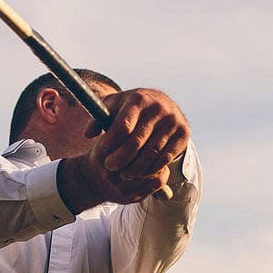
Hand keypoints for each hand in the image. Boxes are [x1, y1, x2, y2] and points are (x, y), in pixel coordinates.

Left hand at [61, 89, 188, 208]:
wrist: (162, 102)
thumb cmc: (130, 108)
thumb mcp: (112, 107)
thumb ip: (97, 119)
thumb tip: (88, 134)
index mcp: (138, 99)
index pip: (123, 126)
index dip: (111, 142)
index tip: (102, 151)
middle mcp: (158, 108)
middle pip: (136, 142)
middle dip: (120, 158)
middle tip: (109, 166)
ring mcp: (173, 121)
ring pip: (151, 153)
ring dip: (135, 168)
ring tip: (123, 173)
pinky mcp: (184, 133)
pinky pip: (166, 158)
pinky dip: (152, 168)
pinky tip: (141, 172)